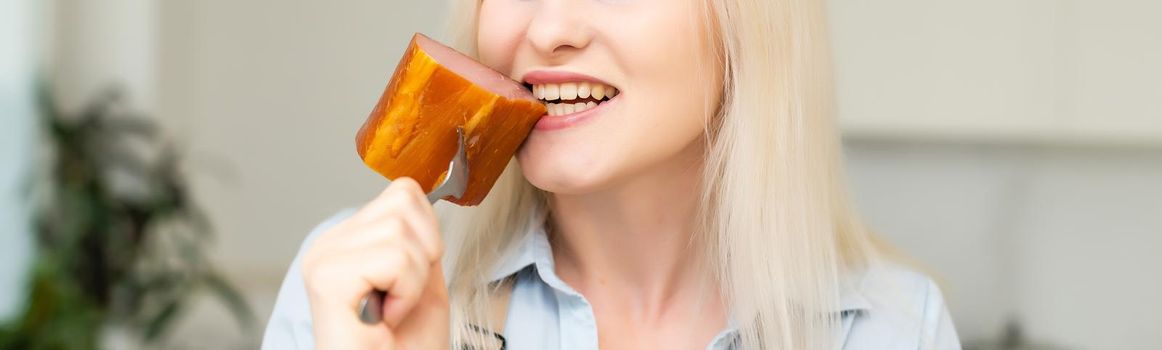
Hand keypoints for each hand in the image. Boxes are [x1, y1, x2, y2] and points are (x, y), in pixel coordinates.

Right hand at [301, 178, 449, 349]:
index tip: (412, 281)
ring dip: (413, 279)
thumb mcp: (422, 282)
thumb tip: (429, 199)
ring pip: (400, 230)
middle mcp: (328, 245)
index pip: (403, 192)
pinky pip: (393, 258)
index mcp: (349, 241)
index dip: (427, 235)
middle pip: (404, 202)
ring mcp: (323, 260)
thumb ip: (419, 240)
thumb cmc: (406, 348)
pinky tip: (385, 318)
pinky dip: (405, 292)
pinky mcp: (327, 280)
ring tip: (392, 310)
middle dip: (423, 255)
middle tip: (402, 298)